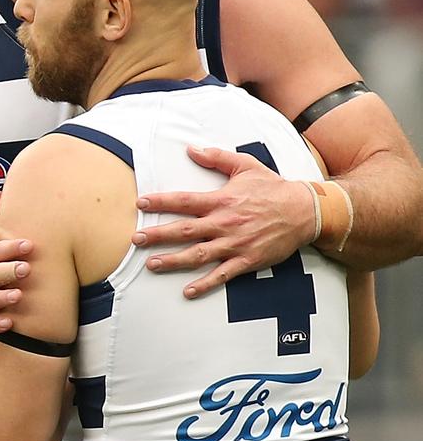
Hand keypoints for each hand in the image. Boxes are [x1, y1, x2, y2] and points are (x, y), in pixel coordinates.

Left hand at [133, 146, 315, 297]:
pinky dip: (205, 284)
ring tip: (152, 265)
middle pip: (184, 231)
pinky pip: (222, 275)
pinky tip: (188, 291)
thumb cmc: (273, 188)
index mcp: (222, 200)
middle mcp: (224, 223)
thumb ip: (216, 158)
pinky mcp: (247, 260)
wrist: (305, 211)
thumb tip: (191, 149)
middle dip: (158, 235)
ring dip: (173, 261)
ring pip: (198, 255)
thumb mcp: (245, 166)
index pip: (184, 201)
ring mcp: (235, 244)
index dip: (161, 202)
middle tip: (135, 240)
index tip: (140, 203)